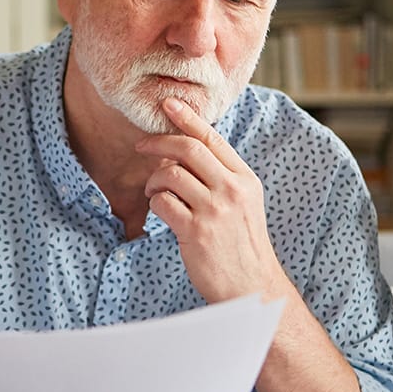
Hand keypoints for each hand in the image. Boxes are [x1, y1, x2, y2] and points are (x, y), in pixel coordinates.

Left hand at [136, 98, 290, 304]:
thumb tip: (184, 150)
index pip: (212, 139)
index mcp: (245, 179)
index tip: (168, 104)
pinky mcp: (196, 231)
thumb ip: (221, 177)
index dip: (187, 118)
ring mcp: (214, 211)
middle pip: (188, 149)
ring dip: (153, 180)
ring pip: (170, 175)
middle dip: (158, 142)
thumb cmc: (241, 245)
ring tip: (154, 191)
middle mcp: (232, 190)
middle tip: (141, 146)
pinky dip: (155, 203)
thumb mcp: (243, 204)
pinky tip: (161, 211)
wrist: (251, 288)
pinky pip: (162, 202)